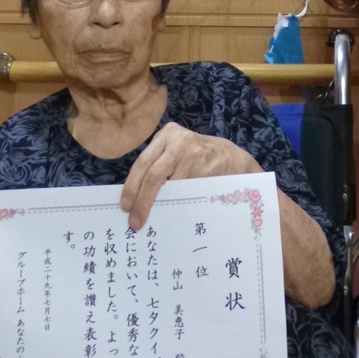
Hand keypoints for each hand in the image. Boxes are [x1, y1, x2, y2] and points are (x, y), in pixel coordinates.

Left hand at [120, 125, 260, 230]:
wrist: (233, 158)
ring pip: (171, 186)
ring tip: (154, 221)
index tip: (125, 207)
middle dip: (142, 201)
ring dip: (161, 206)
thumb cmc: (197, 159)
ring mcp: (195, 155)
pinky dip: (178, 205)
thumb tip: (134, 199)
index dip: (132, 187)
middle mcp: (180, 141)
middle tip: (135, 222)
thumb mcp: (177, 153)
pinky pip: (187, 193)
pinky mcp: (208, 169)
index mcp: (167, 135)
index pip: (143, 163)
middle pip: (153, 174)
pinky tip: (174, 215)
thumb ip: (159, 167)